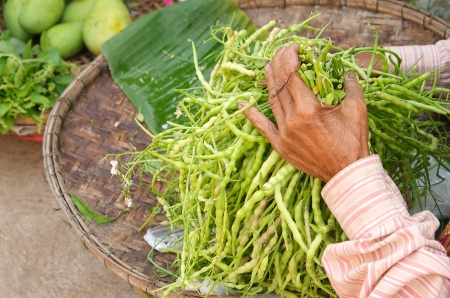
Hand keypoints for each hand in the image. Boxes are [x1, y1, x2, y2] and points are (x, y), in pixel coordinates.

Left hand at [241, 43, 369, 181]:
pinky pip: (263, 128)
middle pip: (279, 86)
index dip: (290, 58)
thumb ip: (351, 87)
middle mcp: (292, 121)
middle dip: (279, 64)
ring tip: (268, 67)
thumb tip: (347, 73)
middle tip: (281, 52)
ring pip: (272, 102)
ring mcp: (284, 134)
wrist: (346, 173)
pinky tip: (243, 106)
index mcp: (308, 110)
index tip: (294, 48)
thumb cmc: (353, 141)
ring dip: (269, 82)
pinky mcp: (281, 147)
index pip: (292, 75)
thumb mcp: (357, 110)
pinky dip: (252, 116)